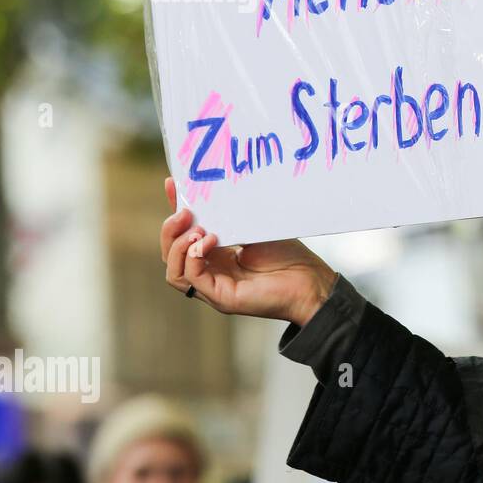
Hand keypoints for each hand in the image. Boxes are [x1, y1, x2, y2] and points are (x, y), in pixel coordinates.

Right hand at [160, 177, 336, 325]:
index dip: (174, 212)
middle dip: (171, 231)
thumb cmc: (289, 257)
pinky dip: (194, 257)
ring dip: (179, 245)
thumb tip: (210, 194)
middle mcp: (212, 273)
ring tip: (197, 229)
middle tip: (184, 211)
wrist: (312, 281)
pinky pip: (191, 278)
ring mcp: (214, 287)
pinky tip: (209, 241)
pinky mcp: (221, 297)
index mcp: (217, 257)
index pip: (184, 236)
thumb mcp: (253, 229)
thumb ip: (229, 219)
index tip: (172, 184)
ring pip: (174, 270)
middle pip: (172, 255)